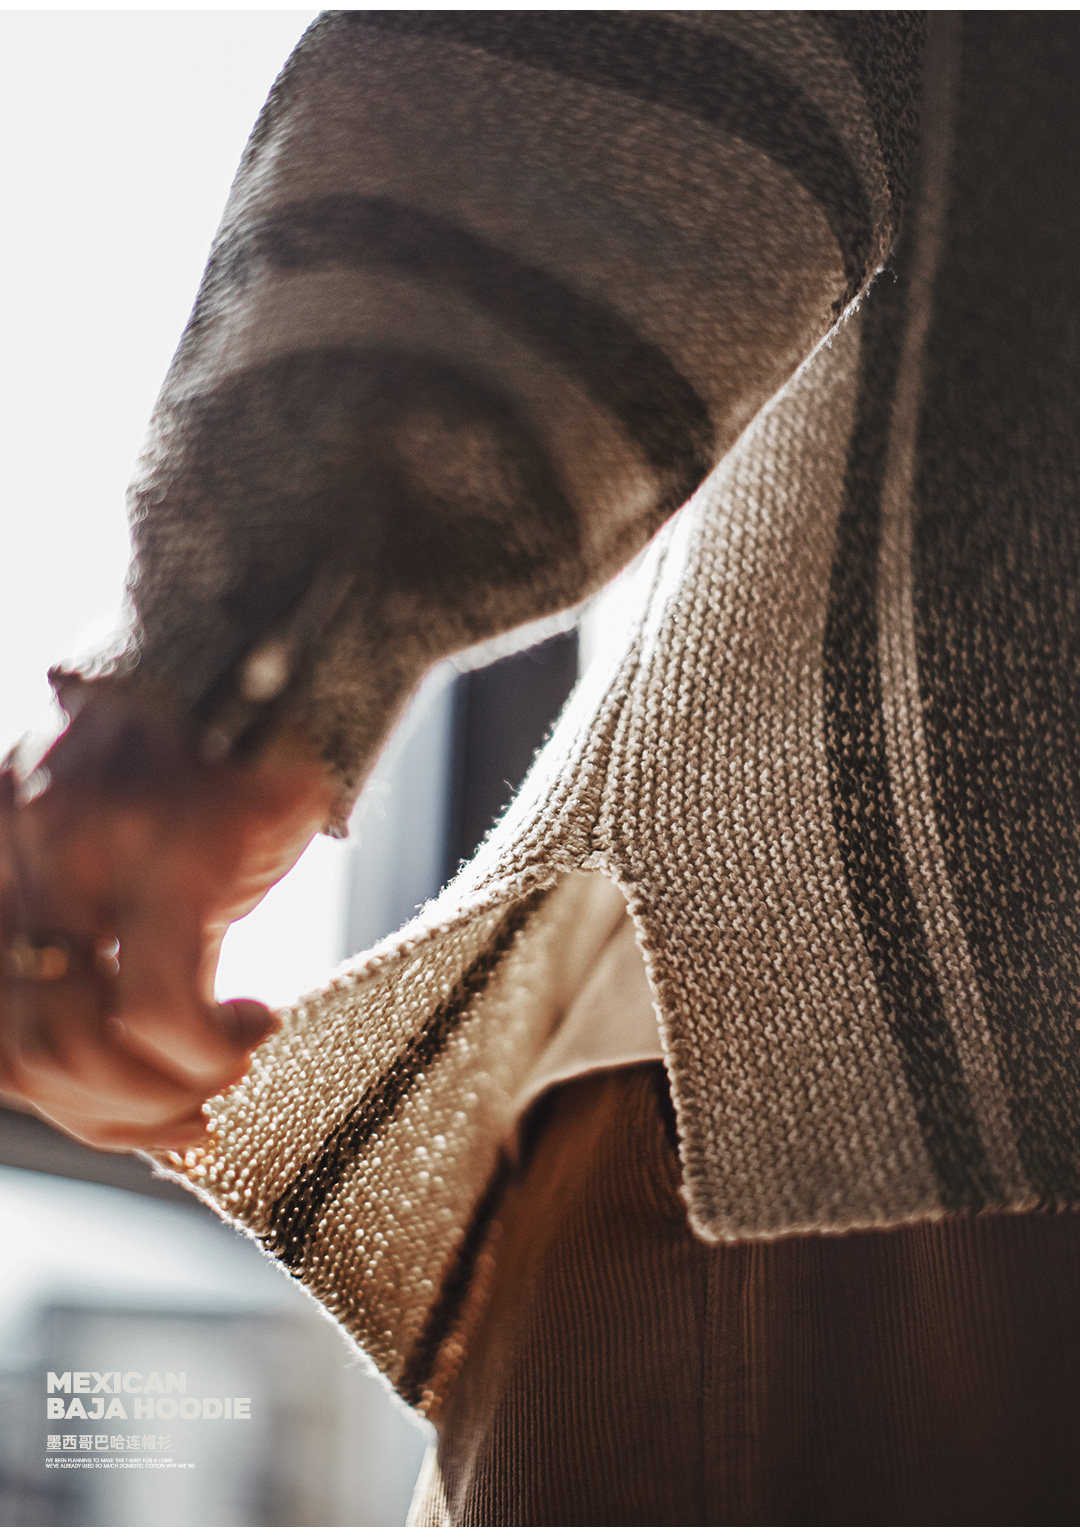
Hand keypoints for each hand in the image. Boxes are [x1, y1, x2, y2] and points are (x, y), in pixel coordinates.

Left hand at [0, 685, 336, 1153]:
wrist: (276, 649)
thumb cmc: (200, 768)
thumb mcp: (114, 852)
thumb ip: (84, 940)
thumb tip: (103, 1082)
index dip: (61, 1106)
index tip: (146, 1122)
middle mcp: (14, 847)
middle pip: (25, 1054)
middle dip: (118, 1117)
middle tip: (199, 1116)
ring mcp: (88, 845)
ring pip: (81, 1045)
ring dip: (167, 1094)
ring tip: (232, 1069)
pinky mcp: (177, 849)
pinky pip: (164, 1010)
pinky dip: (209, 1055)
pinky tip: (255, 1025)